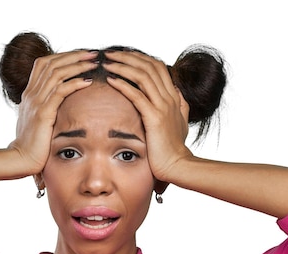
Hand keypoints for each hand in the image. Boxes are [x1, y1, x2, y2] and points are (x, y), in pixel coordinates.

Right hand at [7, 50, 96, 175]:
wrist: (20, 160)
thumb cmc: (32, 146)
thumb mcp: (38, 123)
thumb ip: (46, 110)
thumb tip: (60, 107)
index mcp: (29, 94)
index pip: (44, 64)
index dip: (63, 56)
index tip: (81, 55)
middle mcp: (31, 94)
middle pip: (52, 63)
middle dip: (74, 56)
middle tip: (92, 53)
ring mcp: (35, 102)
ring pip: (57, 73)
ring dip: (77, 66)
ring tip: (94, 63)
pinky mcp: (43, 114)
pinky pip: (59, 91)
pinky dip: (74, 84)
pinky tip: (87, 82)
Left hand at [103, 50, 192, 184]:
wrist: (178, 166)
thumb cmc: (174, 149)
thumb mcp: (181, 123)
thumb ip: (180, 106)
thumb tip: (178, 93)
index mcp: (174, 97)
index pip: (157, 67)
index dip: (139, 58)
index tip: (121, 56)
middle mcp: (170, 98)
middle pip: (148, 66)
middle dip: (127, 56)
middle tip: (108, 53)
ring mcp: (163, 107)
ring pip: (142, 76)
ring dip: (122, 66)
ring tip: (106, 62)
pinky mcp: (154, 118)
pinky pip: (137, 95)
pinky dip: (123, 85)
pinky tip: (111, 80)